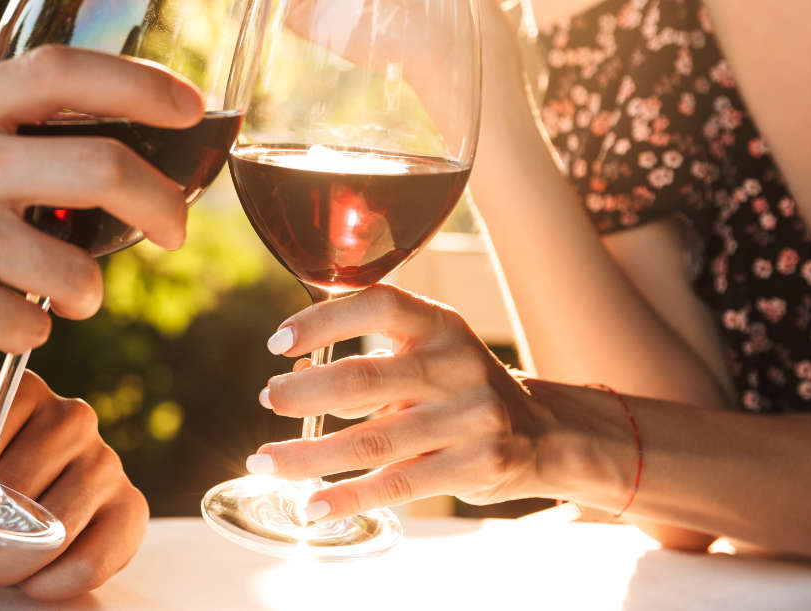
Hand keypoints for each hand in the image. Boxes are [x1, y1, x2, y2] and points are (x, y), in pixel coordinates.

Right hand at [0, 46, 203, 390]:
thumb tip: (121, 150)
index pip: (62, 70)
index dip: (140, 82)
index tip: (191, 107)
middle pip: (102, 168)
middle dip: (164, 205)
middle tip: (178, 229)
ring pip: (78, 269)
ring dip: (84, 295)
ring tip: (47, 296)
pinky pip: (34, 327)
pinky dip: (26, 334)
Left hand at [0, 371, 147, 600]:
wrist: (6, 496)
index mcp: (22, 393)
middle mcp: (72, 416)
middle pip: (19, 483)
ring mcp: (106, 461)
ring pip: (58, 521)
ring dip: (11, 560)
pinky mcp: (130, 506)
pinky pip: (101, 552)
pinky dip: (59, 579)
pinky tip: (32, 585)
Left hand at [251, 285, 550, 521]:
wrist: (544, 432)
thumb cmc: (463, 388)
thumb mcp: (432, 352)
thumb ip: (374, 360)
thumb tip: (296, 375)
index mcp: (440, 324)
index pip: (377, 305)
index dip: (323, 321)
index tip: (277, 343)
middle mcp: (456, 366)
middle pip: (364, 380)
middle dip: (304, 393)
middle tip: (269, 400)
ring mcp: (469, 419)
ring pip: (371, 441)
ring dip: (308, 454)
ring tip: (266, 460)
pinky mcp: (474, 467)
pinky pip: (396, 485)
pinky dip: (347, 497)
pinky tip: (312, 505)